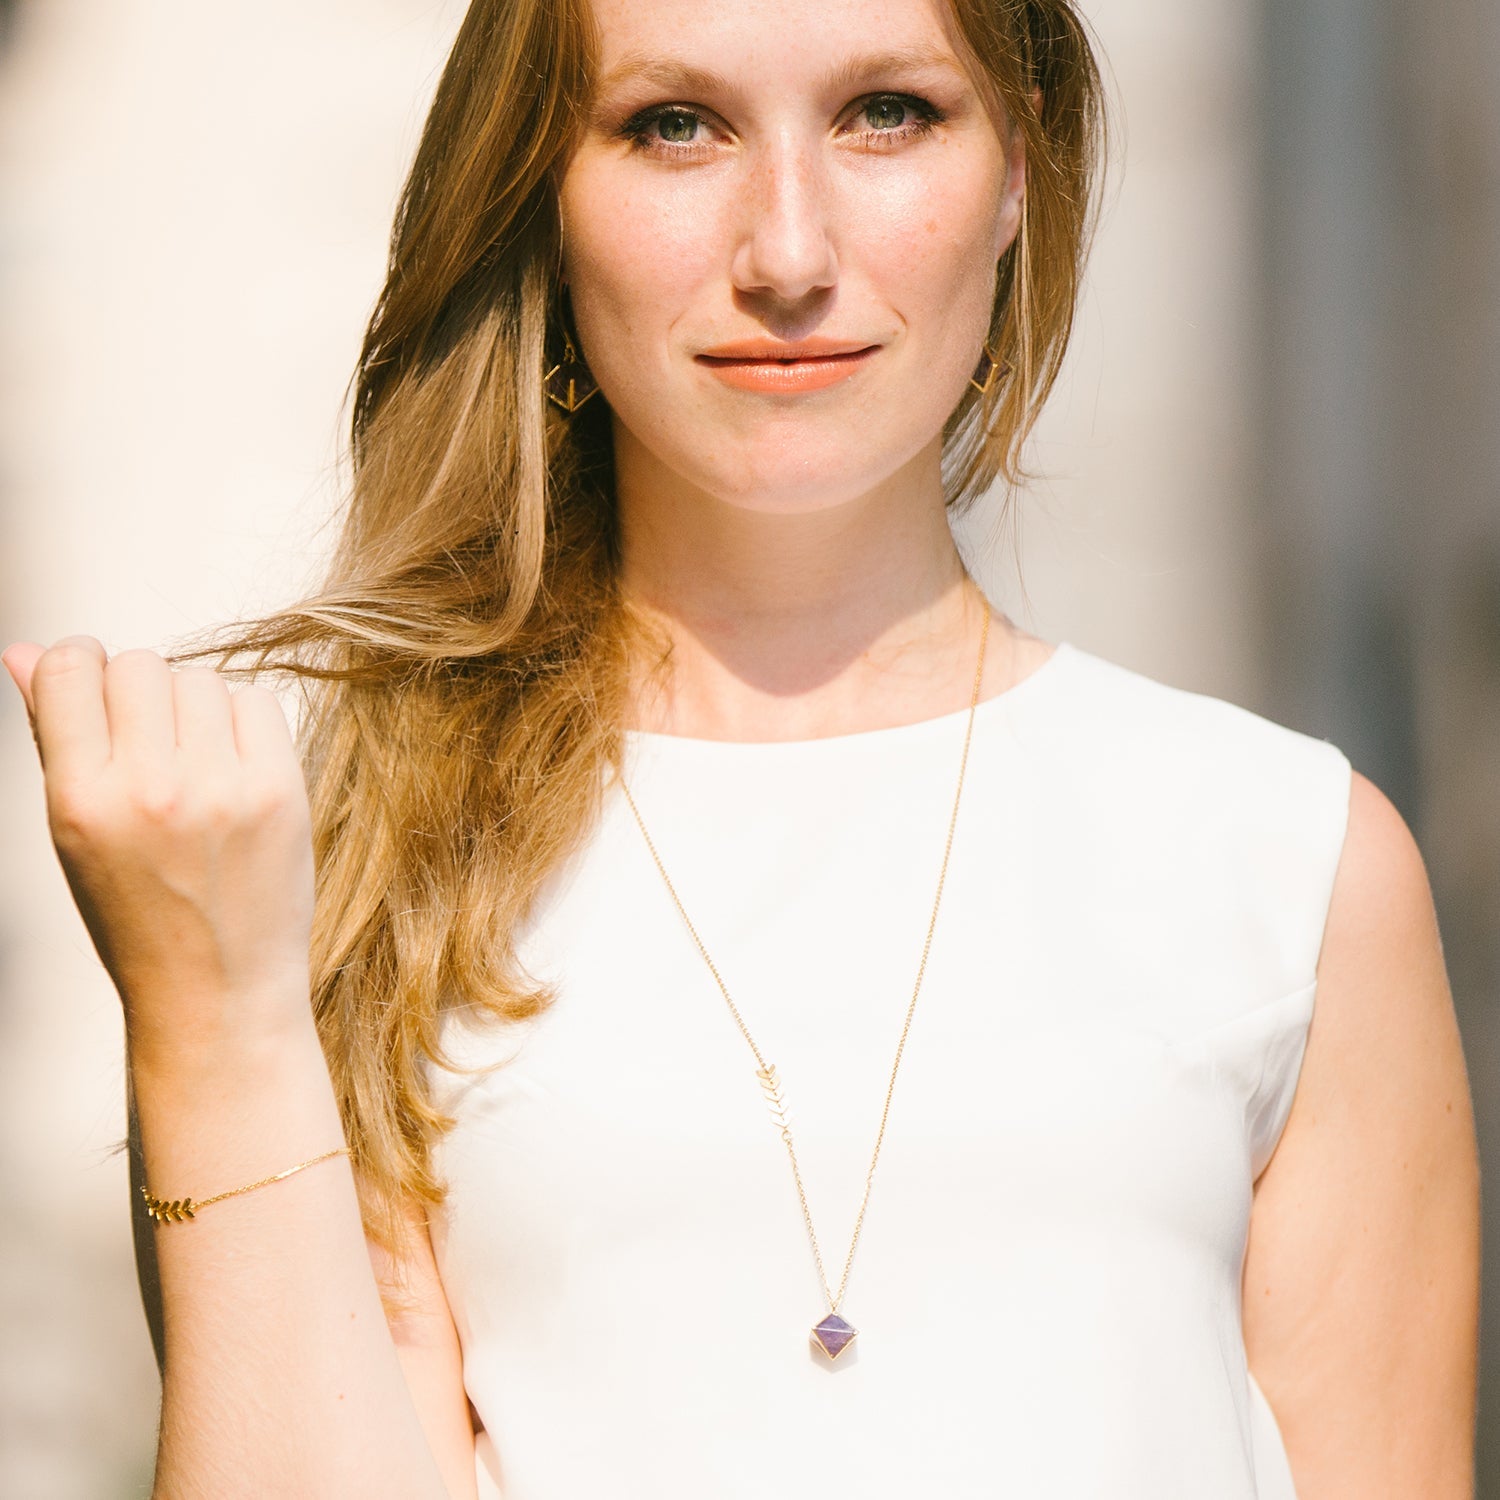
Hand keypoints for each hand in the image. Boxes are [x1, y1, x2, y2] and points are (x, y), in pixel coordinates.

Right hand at [3, 636, 316, 1067]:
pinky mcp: (280, 792)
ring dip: (194, 707)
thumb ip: (52, 736)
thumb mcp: (71, 834)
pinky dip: (243, 723)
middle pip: (141, 664)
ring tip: (192, 766)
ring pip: (201, 679)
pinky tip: (233, 769)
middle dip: (140, 691)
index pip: (71, 668)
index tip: (92, 685)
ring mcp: (222, 790)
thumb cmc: (135, 912)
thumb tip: (25, 651)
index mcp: (81, 801)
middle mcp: (151, 790)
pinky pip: (258, 702)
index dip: (79, 662)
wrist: (218, 993)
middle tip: (148, 743)